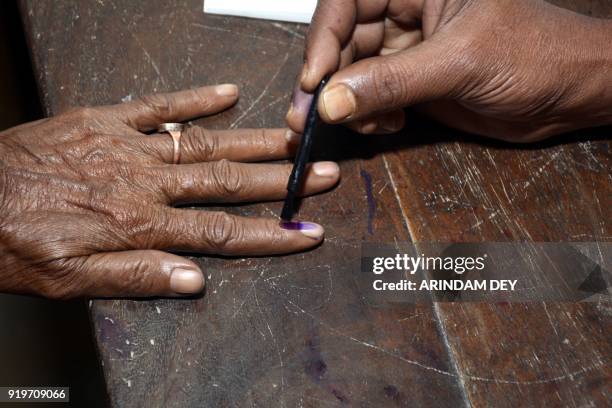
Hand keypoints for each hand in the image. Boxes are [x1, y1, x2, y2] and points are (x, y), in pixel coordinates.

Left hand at [0, 85, 339, 298]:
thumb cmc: (14, 243)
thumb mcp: (70, 280)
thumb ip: (137, 276)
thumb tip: (195, 278)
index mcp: (140, 224)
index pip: (222, 234)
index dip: (271, 234)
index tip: (307, 232)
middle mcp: (143, 182)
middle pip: (227, 182)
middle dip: (281, 180)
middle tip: (323, 172)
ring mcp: (127, 146)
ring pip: (204, 143)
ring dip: (254, 141)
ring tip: (294, 137)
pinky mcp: (105, 121)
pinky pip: (157, 106)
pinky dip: (194, 99)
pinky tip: (227, 93)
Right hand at [286, 0, 611, 140]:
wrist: (570, 94)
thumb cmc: (537, 54)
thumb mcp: (461, 61)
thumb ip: (394, 80)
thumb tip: (333, 99)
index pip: (349, 1)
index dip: (324, 36)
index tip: (314, 77)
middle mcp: (407, 13)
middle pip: (344, 39)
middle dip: (326, 78)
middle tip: (311, 113)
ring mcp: (407, 50)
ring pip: (353, 73)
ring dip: (345, 103)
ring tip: (357, 123)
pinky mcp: (412, 83)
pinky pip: (371, 98)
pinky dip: (368, 116)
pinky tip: (386, 124)